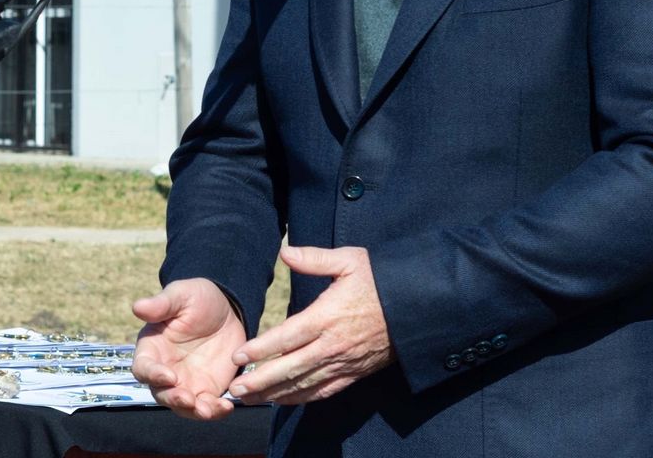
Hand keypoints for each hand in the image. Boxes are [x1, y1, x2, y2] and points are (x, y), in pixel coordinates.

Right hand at [132, 278, 246, 419]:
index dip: (153, 375)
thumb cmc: (197, 298)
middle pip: (161, 394)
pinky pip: (208, 407)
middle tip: (189, 399)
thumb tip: (137, 307)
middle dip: (173, 399)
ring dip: (193, 411)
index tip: (169, 376)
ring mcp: (186, 382)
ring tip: (208, 410)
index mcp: (153, 348)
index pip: (143, 368)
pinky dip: (215, 411)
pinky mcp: (207, 389)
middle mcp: (165, 370)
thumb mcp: (181, 295)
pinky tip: (226, 406)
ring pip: (183, 407)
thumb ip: (161, 304)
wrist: (227, 309)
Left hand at [227, 245, 394, 405]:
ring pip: (304, 384)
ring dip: (275, 393)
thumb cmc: (382, 280)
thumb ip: (315, 259)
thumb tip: (285, 253)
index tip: (239, 356)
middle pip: (290, 368)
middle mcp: (333, 345)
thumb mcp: (350, 260)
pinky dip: (302, 398)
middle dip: (260, 381)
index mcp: (328, 316)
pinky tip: (284, 400)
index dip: (261, 349)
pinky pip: (324, 391)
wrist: (418, 307)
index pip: (287, 337)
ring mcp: (344, 362)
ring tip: (250, 399)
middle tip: (235, 390)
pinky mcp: (355, 373)